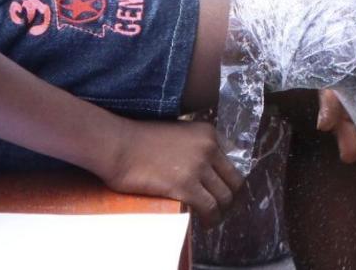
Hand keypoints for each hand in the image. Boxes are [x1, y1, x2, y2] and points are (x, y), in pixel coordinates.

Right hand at [97, 118, 242, 225]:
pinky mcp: (185, 185)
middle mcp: (208, 147)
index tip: (223, 190)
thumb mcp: (179, 133)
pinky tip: (204, 223)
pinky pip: (209, 207)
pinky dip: (210, 219)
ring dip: (221, 212)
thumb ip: (196, 146)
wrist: (121, 146)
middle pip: (234, 180)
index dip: (229, 179)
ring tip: (211, 219)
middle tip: (220, 208)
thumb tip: (206, 168)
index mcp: (208, 132)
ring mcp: (198, 166)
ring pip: (225, 197)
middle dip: (230, 198)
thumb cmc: (142, 140)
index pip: (234, 160)